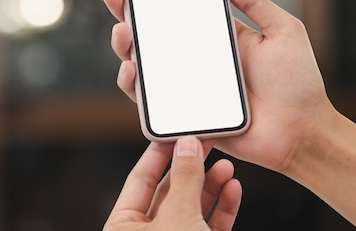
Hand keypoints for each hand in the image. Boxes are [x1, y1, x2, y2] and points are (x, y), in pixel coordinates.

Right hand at [102, 0, 334, 172]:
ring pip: (144, 66)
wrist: (302, 133)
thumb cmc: (299, 84)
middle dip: (127, 15)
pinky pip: (151, 101)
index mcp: (217, 38)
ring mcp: (188, 88)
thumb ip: (255, 2)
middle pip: (152, 37)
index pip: (178, 13)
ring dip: (125, 48)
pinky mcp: (184, 113)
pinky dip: (134, 86)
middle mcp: (197, 61)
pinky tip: (131, 71)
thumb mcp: (283, 31)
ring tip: (123, 33)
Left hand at [104, 136, 240, 230]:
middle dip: (191, 168)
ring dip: (211, 185)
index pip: (139, 179)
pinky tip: (232, 188)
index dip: (158, 154)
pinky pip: (210, 224)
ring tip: (226, 166)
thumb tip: (187, 145)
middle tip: (206, 144)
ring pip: (192, 207)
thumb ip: (184, 179)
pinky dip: (222, 207)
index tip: (175, 133)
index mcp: (123, 227)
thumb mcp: (178, 217)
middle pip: (169, 191)